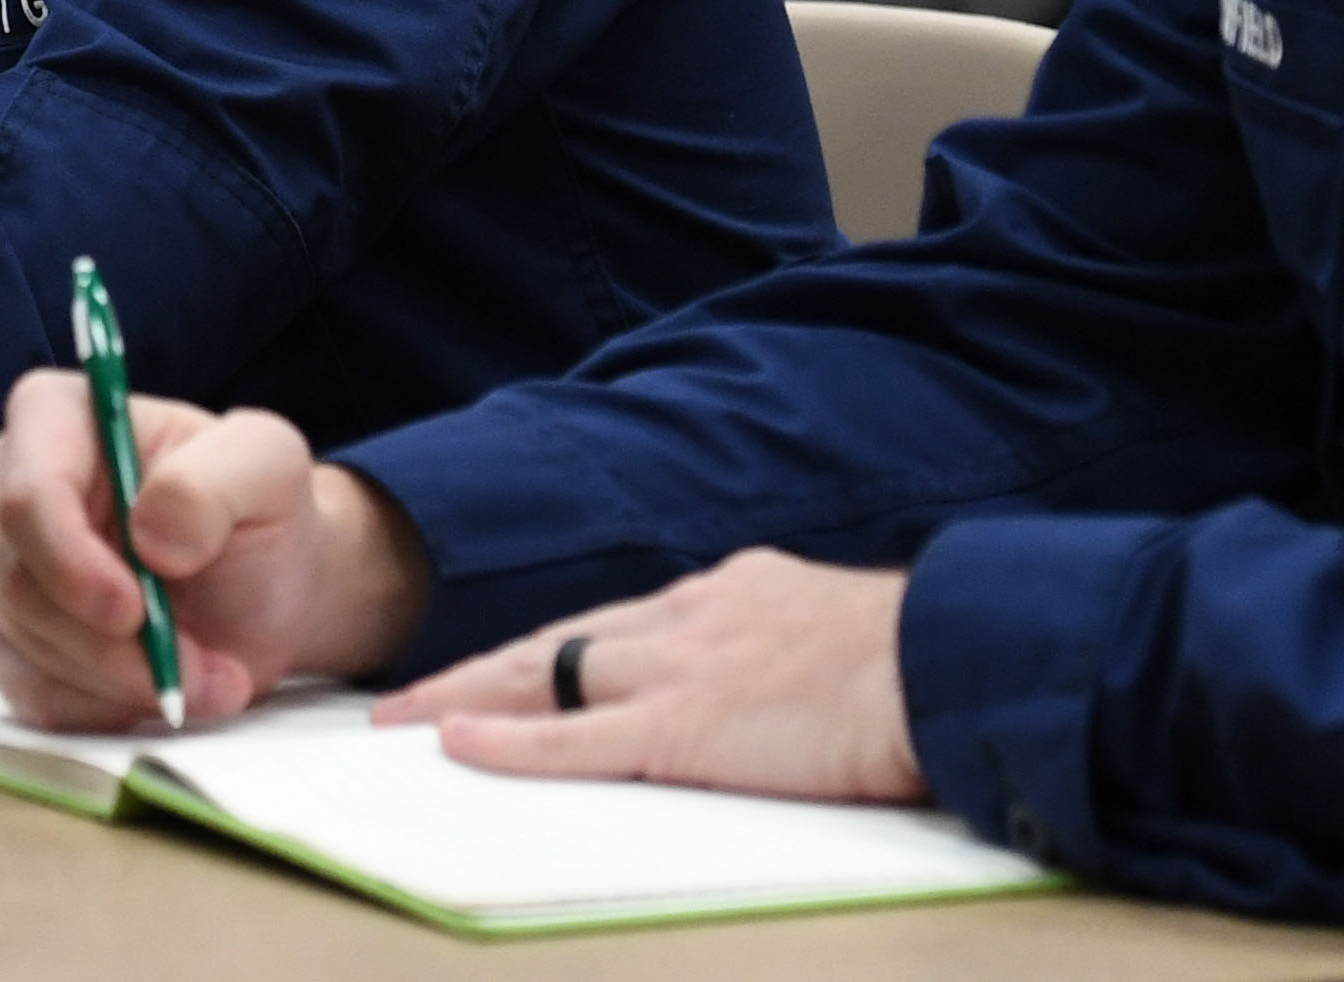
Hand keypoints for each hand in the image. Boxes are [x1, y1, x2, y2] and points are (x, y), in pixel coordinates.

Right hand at [0, 365, 431, 729]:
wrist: (263, 590)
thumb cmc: (256, 515)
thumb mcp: (270, 467)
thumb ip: (216, 481)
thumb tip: (151, 532)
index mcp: (53, 417)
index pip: (24, 493)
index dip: (69, 560)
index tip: (134, 611)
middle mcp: (1, 483)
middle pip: (17, 582)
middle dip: (112, 644)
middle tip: (200, 668)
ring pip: (25, 646)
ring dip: (124, 681)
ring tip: (206, 675)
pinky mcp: (3, 638)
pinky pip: (32, 695)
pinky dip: (106, 707)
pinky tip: (160, 687)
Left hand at [377, 552, 919, 800]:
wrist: (946, 663)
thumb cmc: (912, 664)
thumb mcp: (827, 632)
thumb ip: (776, 648)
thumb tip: (763, 677)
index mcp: (723, 598)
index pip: (608, 625)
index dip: (542, 654)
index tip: (492, 671)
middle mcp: (686, 619)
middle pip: (554, 642)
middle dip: (474, 671)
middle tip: (403, 699)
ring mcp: (680, 669)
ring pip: (545, 678)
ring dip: (464, 700)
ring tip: (398, 723)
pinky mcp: (686, 725)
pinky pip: (576, 738)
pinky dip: (510, 743)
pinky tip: (456, 745)